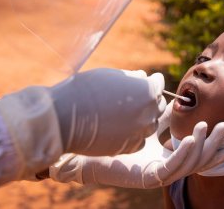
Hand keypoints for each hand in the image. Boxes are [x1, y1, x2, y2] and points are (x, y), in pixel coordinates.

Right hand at [0, 68, 164, 178]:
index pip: (159, 84)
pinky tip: (123, 128)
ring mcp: (140, 132)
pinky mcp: (130, 147)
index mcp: (147, 91)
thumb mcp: (112, 75)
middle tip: (137, 97)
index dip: (152, 81)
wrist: (64, 118)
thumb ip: (132, 77)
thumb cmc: (85, 90)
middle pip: (158, 105)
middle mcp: (149, 113)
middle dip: (150, 99)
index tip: (147, 80)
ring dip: (144, 117)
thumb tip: (143, 77)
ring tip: (129, 113)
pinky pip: (140, 140)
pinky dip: (136, 134)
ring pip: (151, 124)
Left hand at [50, 102, 223, 187]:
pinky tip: (190, 138)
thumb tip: (170, 92)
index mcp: (161, 153)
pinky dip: (184, 153)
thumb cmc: (110, 128)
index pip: (191, 149)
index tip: (220, 125)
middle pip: (196, 158)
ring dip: (202, 146)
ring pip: (189, 163)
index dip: (208, 140)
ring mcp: (156, 172)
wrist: (83, 141)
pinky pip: (172, 166)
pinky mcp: (148, 177)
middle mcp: (162, 165)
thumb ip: (158, 109)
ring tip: (207, 127)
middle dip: (213, 145)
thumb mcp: (142, 116)